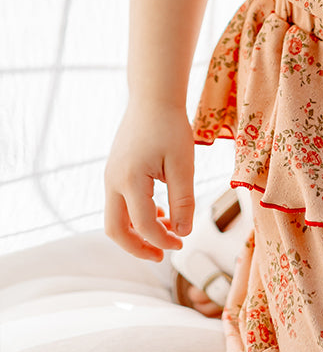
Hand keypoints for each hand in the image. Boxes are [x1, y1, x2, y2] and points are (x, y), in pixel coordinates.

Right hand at [104, 101, 195, 260]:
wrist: (153, 97)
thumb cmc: (171, 125)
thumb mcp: (183, 163)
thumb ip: (183, 199)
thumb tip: (183, 232)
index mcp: (129, 180)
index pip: (143, 224)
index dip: (162, 239)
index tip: (182, 242)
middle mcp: (113, 181)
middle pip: (115, 230)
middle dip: (138, 247)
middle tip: (162, 255)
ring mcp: (110, 176)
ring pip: (115, 218)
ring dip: (137, 232)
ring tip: (167, 232)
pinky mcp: (115, 172)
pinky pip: (119, 203)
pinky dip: (136, 215)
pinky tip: (159, 212)